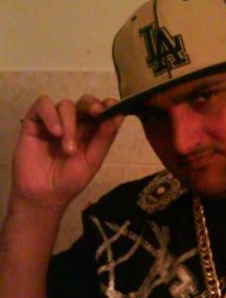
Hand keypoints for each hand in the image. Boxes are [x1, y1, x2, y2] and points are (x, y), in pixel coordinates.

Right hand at [12, 94, 124, 209]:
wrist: (43, 195)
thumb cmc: (70, 181)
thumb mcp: (92, 161)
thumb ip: (104, 138)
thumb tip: (119, 116)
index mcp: (90, 132)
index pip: (101, 111)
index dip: (107, 105)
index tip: (113, 106)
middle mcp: (74, 123)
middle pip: (85, 102)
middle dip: (92, 105)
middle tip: (97, 112)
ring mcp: (54, 121)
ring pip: (65, 105)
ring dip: (70, 124)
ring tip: (68, 149)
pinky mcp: (34, 121)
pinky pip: (42, 105)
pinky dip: (50, 115)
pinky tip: (54, 133)